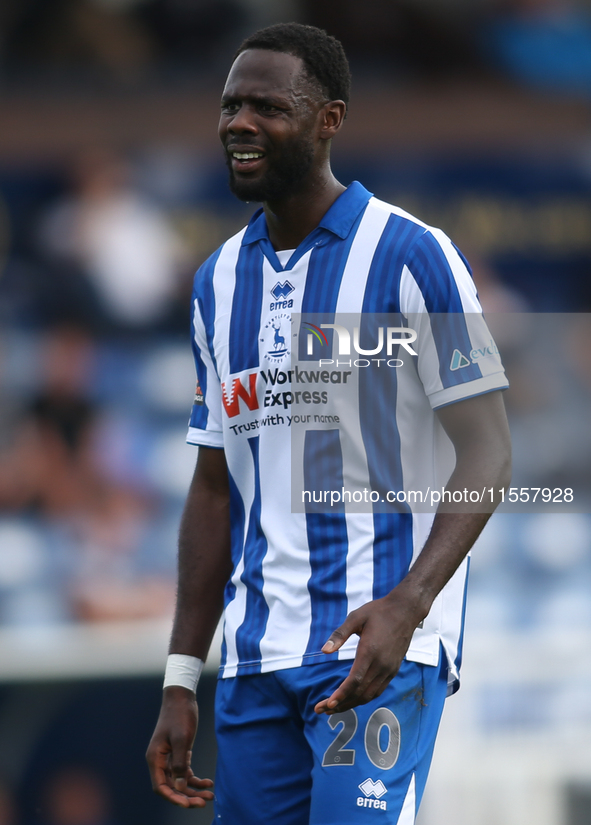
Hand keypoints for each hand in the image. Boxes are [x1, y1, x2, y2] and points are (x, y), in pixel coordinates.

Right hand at [146, 686, 213, 807]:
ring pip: (179, 781)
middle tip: (204, 802)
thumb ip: (179, 763)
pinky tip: (209, 782)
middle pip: (172, 786)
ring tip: (210, 794)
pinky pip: (185, 772)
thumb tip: (179, 787)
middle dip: (187, 796)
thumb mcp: (182, 739)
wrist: (182, 697)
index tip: (188, 804)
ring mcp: (169, 758)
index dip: (174, 798)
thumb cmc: (180, 715)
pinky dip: (196, 779)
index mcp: (155, 758)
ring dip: (194, 790)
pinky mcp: (179, 753)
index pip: (161, 786)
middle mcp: (160, 761)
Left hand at [314, 590, 422, 714]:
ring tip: (334, 708)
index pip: (355, 681)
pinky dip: (364, 698)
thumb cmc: (378, 612)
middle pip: (360, 693)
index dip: (341, 694)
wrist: (405, 611)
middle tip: (322, 709)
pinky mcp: (393, 670)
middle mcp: (381, 664)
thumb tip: (324, 651)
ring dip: (351, 704)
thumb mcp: (356, 617)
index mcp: (370, 651)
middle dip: (340, 704)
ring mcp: (389, 669)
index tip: (328, 703)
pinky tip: (352, 699)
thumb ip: (339, 634)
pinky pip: (378, 690)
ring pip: (369, 695)